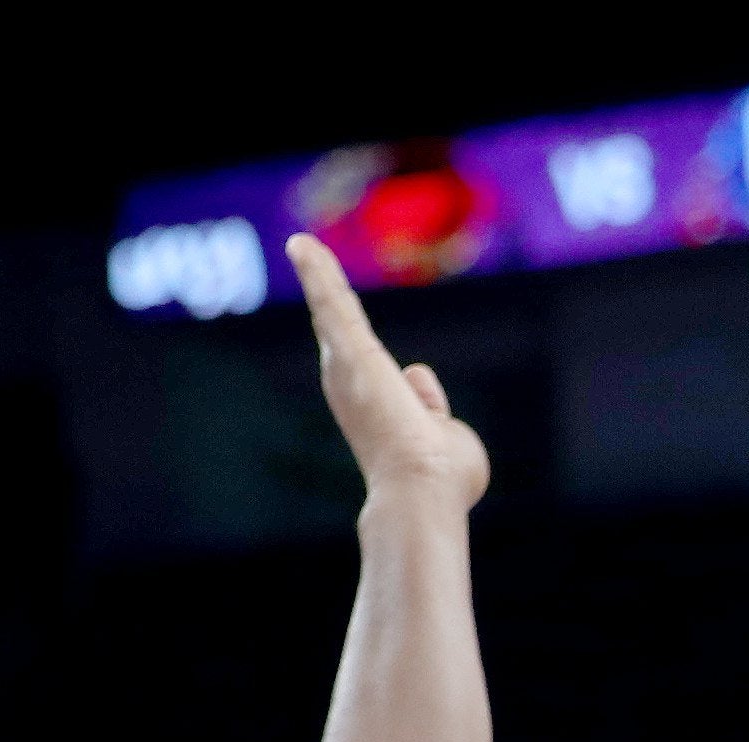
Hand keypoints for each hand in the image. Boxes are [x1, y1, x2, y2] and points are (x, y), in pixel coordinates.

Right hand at [289, 233, 489, 510]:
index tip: (348, 328)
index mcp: (375, 410)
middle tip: (308, 263)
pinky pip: (331, 302)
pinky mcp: (350, 352)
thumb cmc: (441, 479)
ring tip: (301, 244)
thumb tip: (418, 376)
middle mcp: (353, 390)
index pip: (367, 369)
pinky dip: (316, 272)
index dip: (360, 349)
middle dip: (324, 298)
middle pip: (336, 333)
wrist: (425, 490)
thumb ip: (432, 406)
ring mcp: (348, 370)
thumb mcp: (447, 435)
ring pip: (331, 311)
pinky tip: (301, 244)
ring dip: (316, 275)